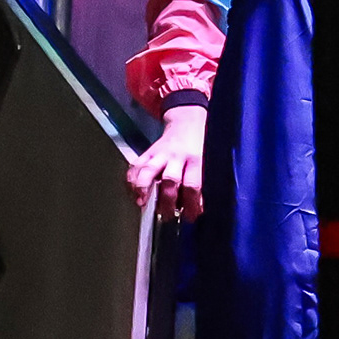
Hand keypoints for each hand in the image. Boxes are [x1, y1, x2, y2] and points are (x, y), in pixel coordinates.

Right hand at [128, 106, 207, 221]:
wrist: (187, 122)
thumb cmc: (199, 146)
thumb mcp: (206, 162)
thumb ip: (199, 183)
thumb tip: (195, 209)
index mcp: (196, 160)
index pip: (193, 185)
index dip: (191, 204)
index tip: (190, 216)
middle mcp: (177, 156)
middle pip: (170, 180)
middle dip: (167, 201)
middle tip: (167, 216)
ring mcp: (160, 153)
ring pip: (149, 170)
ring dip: (143, 189)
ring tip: (141, 203)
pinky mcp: (148, 151)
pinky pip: (136, 165)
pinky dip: (131, 179)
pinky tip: (131, 191)